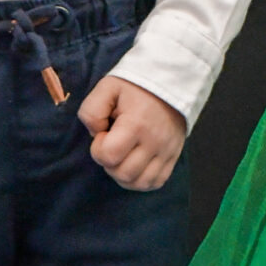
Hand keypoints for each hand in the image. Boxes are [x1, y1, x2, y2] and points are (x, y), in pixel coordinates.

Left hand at [78, 74, 185, 190]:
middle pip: (123, 174)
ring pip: (139, 183)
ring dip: (124, 175)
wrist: (172, 82)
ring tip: (123, 156)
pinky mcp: (174, 157)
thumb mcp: (107, 87)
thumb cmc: (136, 86)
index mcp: (136, 124)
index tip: (104, 133)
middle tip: (113, 144)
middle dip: (110, 163)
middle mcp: (154, 142)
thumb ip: (91, 110)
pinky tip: (135, 165)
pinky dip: (141, 180)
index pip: (109, 156)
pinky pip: (156, 182)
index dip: (98, 148)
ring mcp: (166, 152)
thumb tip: (95, 134)